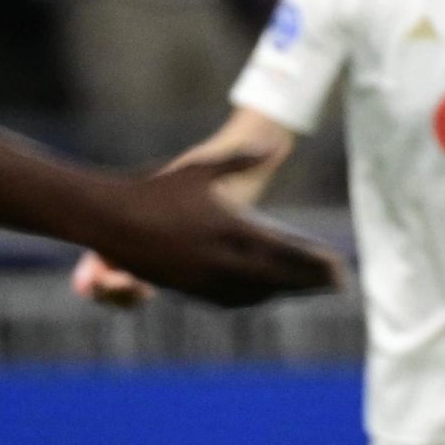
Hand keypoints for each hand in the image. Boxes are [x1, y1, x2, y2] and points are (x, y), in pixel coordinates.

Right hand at [71, 155, 340, 307]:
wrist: (105, 218)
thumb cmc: (154, 189)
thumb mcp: (200, 169)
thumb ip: (242, 159)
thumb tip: (276, 144)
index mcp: (227, 229)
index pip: (282, 252)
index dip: (313, 262)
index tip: (339, 265)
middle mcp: (216, 259)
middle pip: (275, 278)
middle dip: (309, 282)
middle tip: (339, 283)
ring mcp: (199, 278)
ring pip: (253, 293)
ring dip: (283, 292)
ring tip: (308, 288)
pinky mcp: (184, 288)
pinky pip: (226, 300)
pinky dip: (252, 298)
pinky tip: (266, 295)